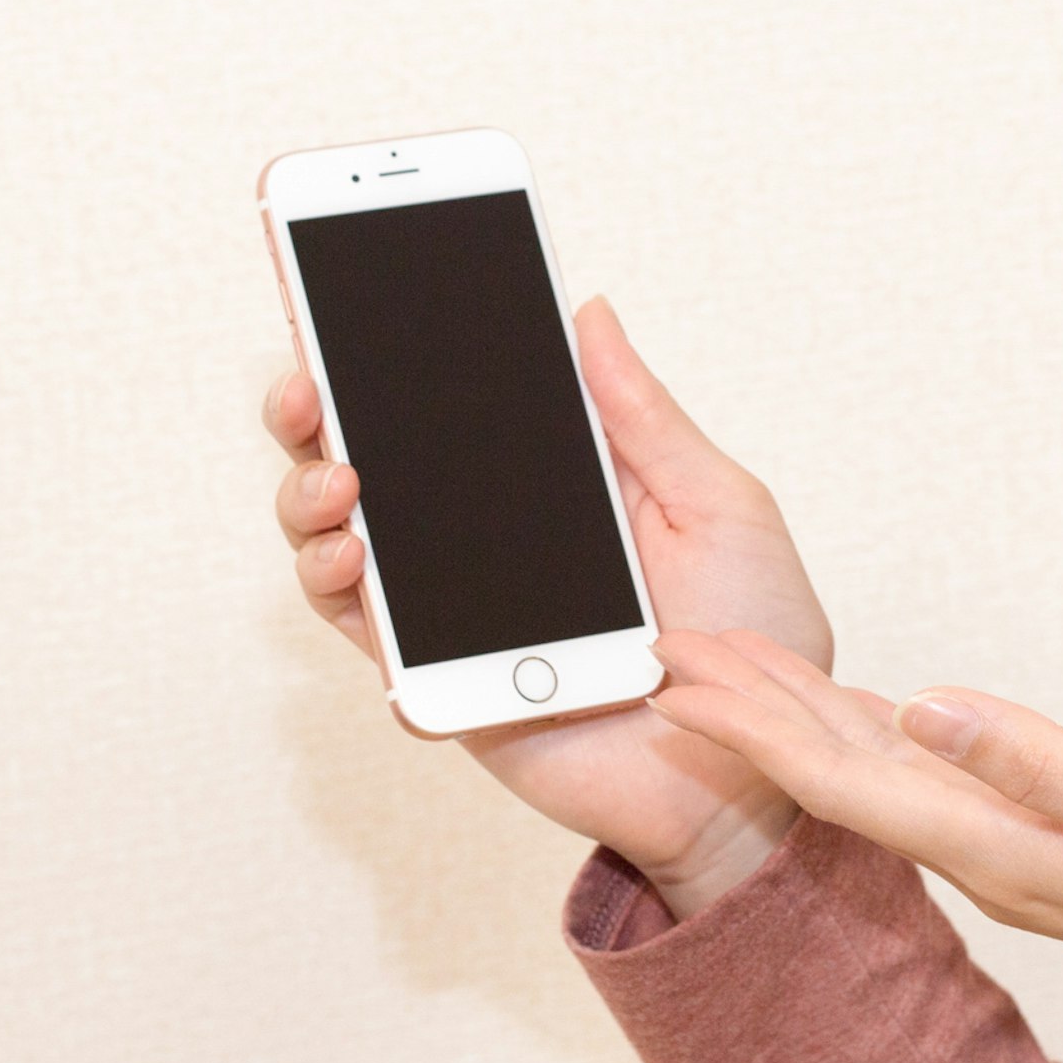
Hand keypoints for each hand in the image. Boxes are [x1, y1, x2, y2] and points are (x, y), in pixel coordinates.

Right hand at [267, 300, 826, 919]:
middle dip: (316, 416)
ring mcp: (460, 613)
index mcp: (550, 480)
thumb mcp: (719, 506)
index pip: (448, 405)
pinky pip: (375, 644)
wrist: (754, 766)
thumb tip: (589, 311)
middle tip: (307, 386)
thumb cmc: (752, 637)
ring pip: (344, 547)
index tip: (343, 295)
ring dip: (313, 506)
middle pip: (368, 465)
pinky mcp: (450, 686)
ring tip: (340, 484)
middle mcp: (487, 539)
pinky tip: (354, 566)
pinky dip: (348, 602)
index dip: (386, 355)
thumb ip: (646, 419)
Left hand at [647, 629, 1062, 1062]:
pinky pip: (935, 780)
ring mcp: (1023, 852)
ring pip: (880, 775)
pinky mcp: (1057, 837)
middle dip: (749, 715)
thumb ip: (1041, 763)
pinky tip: (867, 714)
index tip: (676, 676)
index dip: (753, 726)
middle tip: (665, 650)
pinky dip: (878, 736)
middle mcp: (993, 856)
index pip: (846, 781)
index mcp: (1003, 848)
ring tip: (734, 672)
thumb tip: (927, 707)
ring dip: (801, 723)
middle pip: (840, 776)